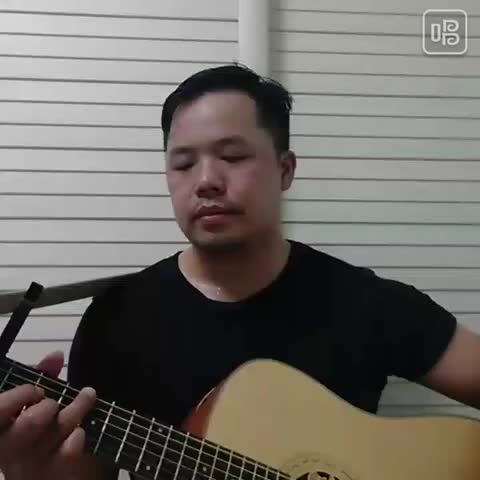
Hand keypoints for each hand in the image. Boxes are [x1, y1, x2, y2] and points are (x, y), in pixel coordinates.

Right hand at [0, 351, 96, 478]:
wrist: (52, 475)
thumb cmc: (39, 435)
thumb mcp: (33, 405)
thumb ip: (41, 378)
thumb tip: (56, 355)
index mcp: (0, 430)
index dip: (17, 396)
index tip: (36, 390)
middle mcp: (9, 451)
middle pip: (27, 425)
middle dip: (47, 406)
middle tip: (55, 403)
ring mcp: (32, 466)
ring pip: (53, 434)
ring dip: (75, 409)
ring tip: (87, 396)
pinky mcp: (54, 475)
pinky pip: (67, 454)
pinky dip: (77, 438)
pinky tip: (81, 432)